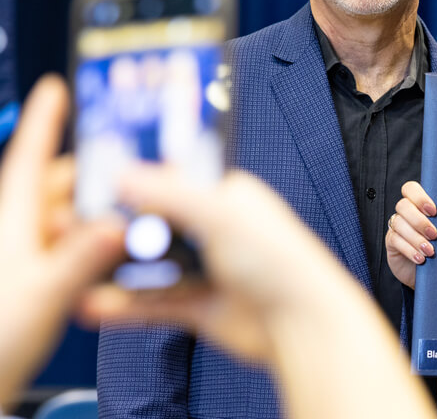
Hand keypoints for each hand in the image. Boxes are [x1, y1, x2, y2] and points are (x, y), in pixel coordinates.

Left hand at [0, 76, 125, 408]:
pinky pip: (69, 249)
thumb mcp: (47, 293)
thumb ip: (87, 255)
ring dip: (97, 222)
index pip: (31, 156)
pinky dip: (92, 249)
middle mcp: (17, 232)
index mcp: (14, 221)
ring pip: (68, 220)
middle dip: (96, 181)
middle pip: (60, 187)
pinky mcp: (33, 280)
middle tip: (133, 180)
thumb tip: (121, 221)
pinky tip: (113, 263)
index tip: (57, 87)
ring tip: (130, 230)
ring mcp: (25, 256)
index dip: (46, 119)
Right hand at [82, 167, 343, 360]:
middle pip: (154, 225)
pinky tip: (95, 305)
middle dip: (118, 230)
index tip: (94, 182)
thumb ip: (169, 194)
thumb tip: (123, 173)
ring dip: (115, 270)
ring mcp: (206, 269)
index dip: (136, 181)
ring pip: (149, 267)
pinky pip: (152, 303)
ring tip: (78, 268)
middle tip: (76, 229)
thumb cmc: (279, 262)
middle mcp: (215, 229)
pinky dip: (124, 305)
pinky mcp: (198, 306)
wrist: (300, 324)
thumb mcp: (220, 216)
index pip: (172, 180)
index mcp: (227, 196)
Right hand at [385, 180, 436, 288]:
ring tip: (430, 251)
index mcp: (419, 204)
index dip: (420, 197)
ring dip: (416, 238)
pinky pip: (395, 240)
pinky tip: (421, 258)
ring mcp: (396, 226)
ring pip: (399, 223)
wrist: (434, 269)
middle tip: (434, 234)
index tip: (434, 211)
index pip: (411, 189)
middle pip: (403, 205)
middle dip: (419, 220)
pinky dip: (409, 250)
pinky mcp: (391, 242)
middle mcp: (405, 212)